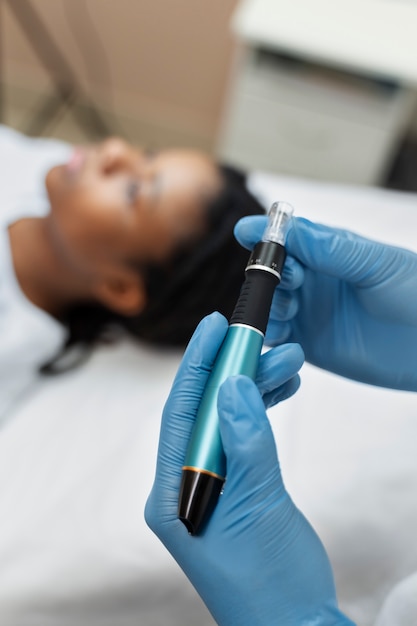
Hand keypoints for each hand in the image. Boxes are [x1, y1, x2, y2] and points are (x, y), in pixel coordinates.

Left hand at [145, 312, 352, 625]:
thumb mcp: (258, 509)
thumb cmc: (269, 584)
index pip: (179, 415)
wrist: (296, 625)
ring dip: (255, 387)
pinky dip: (263, 410)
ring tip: (288, 362)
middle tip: (261, 339)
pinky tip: (281, 389)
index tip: (213, 327)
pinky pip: (244, 435)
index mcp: (170, 494)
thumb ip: (246, 444)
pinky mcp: (236, 486)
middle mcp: (182, 485)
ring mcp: (210, 484)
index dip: (196, 366)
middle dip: (234, 371)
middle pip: (204, 411)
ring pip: (228, 419)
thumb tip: (232, 386)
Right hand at [235, 216, 416, 390]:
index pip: (288, 238)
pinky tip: (284, 333)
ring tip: (291, 309)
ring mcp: (308, 312)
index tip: (245, 232)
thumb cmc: (416, 294)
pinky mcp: (308, 344)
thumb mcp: (376, 264)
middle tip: (288, 280)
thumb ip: (332, 249)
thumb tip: (289, 229)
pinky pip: (276, 338)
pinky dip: (270, 335)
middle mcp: (314, 280)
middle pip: (270, 271)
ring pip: (268, 304)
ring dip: (268, 304)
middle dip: (268, 273)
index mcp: (329, 252)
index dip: (265, 235)